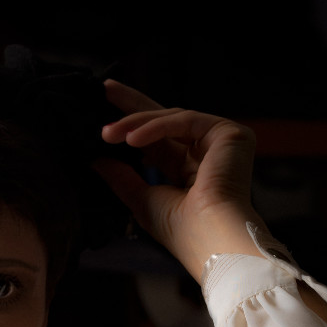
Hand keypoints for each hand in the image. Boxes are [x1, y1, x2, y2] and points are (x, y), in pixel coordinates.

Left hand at [96, 80, 267, 281]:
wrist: (210, 238)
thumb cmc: (181, 231)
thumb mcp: (141, 199)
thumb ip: (121, 177)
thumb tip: (96, 159)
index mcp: (189, 174)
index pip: (157, 143)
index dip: (131, 129)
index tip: (104, 122)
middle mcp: (206, 156)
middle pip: (165, 122)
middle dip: (133, 106)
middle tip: (105, 89)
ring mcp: (220, 144)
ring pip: (172, 119)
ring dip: (135, 123)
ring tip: (107, 133)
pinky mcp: (230, 134)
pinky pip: (185, 120)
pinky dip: (156, 126)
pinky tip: (131, 138)